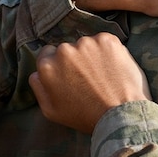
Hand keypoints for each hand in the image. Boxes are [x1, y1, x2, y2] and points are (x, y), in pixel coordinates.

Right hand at [29, 33, 150, 132]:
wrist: (121, 114)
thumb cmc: (85, 117)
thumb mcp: (51, 111)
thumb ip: (38, 87)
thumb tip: (36, 72)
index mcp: (47, 66)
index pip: (47, 54)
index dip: (59, 65)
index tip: (70, 76)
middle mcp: (64, 50)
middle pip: (66, 49)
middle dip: (75, 60)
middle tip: (88, 80)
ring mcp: (86, 43)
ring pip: (86, 45)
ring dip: (92, 56)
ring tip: (102, 77)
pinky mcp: (107, 40)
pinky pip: (104, 42)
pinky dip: (108, 52)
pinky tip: (113, 69)